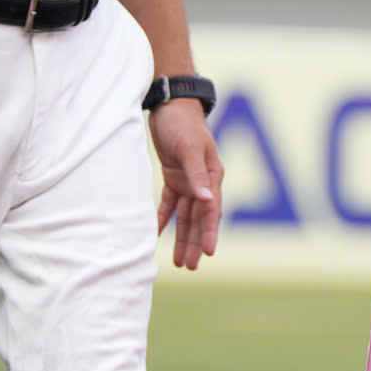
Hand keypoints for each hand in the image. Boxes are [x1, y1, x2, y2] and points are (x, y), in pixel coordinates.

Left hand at [151, 99, 222, 270]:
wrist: (170, 103)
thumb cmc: (182, 123)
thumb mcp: (190, 147)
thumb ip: (197, 174)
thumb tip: (207, 199)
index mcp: (212, 175)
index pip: (212, 209)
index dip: (210, 232)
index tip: (208, 254)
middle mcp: (203, 181)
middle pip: (199, 218)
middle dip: (195, 242)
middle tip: (188, 267)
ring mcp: (188, 179)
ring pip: (186, 215)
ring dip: (182, 237)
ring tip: (178, 261)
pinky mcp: (174, 176)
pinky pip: (170, 203)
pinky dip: (165, 218)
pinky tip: (159, 234)